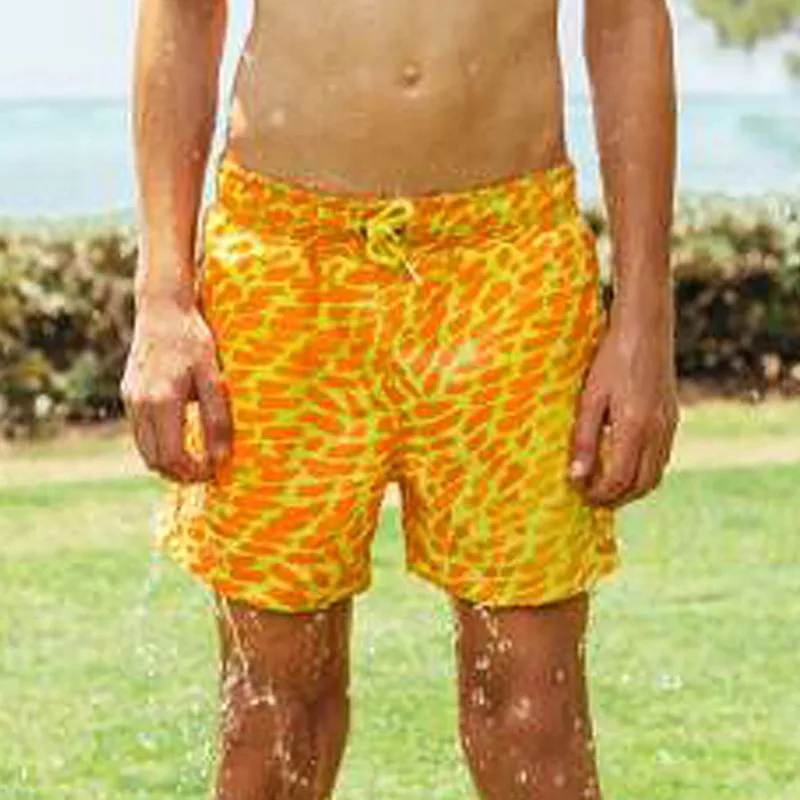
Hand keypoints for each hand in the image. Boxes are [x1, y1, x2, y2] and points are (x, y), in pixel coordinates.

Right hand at [120, 297, 232, 482]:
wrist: (162, 309)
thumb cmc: (193, 340)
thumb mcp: (213, 377)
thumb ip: (217, 419)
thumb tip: (222, 459)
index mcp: (162, 400)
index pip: (172, 456)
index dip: (193, 472)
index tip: (214, 471)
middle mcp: (139, 403)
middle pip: (155, 460)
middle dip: (180, 473)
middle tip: (206, 472)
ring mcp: (130, 399)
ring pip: (144, 449)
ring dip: (168, 462)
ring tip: (196, 459)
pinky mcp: (128, 393)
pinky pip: (141, 432)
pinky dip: (159, 444)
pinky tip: (181, 438)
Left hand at [569, 311, 678, 507]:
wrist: (646, 328)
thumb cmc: (611, 359)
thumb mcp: (590, 398)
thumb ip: (583, 439)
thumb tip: (576, 477)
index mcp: (635, 427)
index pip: (619, 479)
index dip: (599, 494)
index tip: (580, 494)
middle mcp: (658, 431)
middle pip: (642, 484)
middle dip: (617, 498)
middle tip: (592, 499)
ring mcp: (670, 425)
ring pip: (656, 474)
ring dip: (632, 488)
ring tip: (606, 488)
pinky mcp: (673, 417)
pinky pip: (662, 457)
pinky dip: (644, 470)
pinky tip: (625, 464)